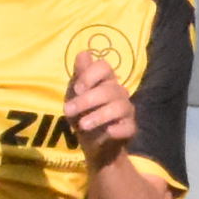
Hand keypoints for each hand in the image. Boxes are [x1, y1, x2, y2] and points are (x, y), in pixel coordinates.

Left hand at [66, 51, 135, 166]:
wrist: (91, 144)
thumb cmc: (82, 115)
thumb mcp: (74, 96)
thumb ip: (79, 76)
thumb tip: (83, 54)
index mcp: (105, 80)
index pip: (104, 67)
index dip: (90, 75)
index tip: (77, 89)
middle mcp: (118, 92)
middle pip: (108, 89)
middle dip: (85, 100)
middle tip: (67, 111)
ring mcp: (126, 110)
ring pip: (118, 107)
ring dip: (98, 115)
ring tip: (83, 125)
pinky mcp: (130, 128)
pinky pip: (128, 127)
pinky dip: (117, 129)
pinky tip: (108, 132)